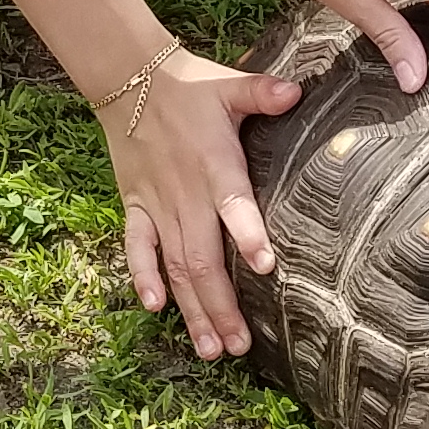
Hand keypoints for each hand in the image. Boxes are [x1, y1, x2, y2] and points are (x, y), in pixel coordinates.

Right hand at [107, 49, 300, 360]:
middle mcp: (185, 193)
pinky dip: (142, 276)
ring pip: (174, 266)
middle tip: (240, 347)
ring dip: (192, 309)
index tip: (265, 266)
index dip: (247, 233)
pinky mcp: (135, 205)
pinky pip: (136, 247)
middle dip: (221, 306)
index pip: (232, 204)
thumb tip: (298, 90)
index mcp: (214, 165)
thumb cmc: (190, 85)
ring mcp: (157, 204)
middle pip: (201, 258)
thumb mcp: (229, 85)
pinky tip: (153, 308)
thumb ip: (263, 92)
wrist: (130, 79)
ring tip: (210, 349)